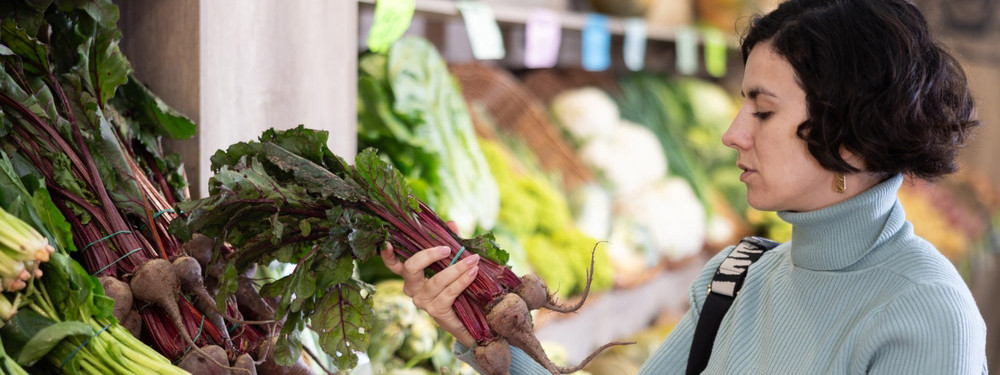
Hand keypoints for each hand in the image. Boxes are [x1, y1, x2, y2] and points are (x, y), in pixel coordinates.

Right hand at [379, 223, 479, 347]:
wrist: (471, 319)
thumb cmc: (459, 287)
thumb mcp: (454, 263)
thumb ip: (452, 243)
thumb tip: (451, 223)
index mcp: (412, 276)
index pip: (394, 265)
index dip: (388, 255)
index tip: (387, 242)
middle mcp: (412, 289)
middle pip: (411, 267)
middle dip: (430, 255)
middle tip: (448, 248)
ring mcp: (422, 301)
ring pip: (437, 280)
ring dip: (457, 268)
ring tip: (473, 260)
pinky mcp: (436, 311)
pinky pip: (448, 293)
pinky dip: (462, 281)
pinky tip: (472, 273)